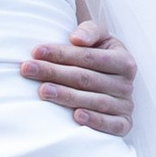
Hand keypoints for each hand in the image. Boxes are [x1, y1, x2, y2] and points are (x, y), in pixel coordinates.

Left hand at [21, 16, 136, 135]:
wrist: (111, 81)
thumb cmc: (100, 56)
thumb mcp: (99, 38)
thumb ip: (89, 31)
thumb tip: (76, 39)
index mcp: (124, 60)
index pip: (89, 57)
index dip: (62, 54)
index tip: (36, 52)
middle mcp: (127, 84)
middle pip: (86, 79)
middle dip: (55, 73)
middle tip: (28, 70)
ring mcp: (126, 106)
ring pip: (95, 101)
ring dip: (67, 96)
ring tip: (43, 91)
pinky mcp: (124, 125)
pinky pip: (112, 125)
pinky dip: (95, 121)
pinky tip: (76, 117)